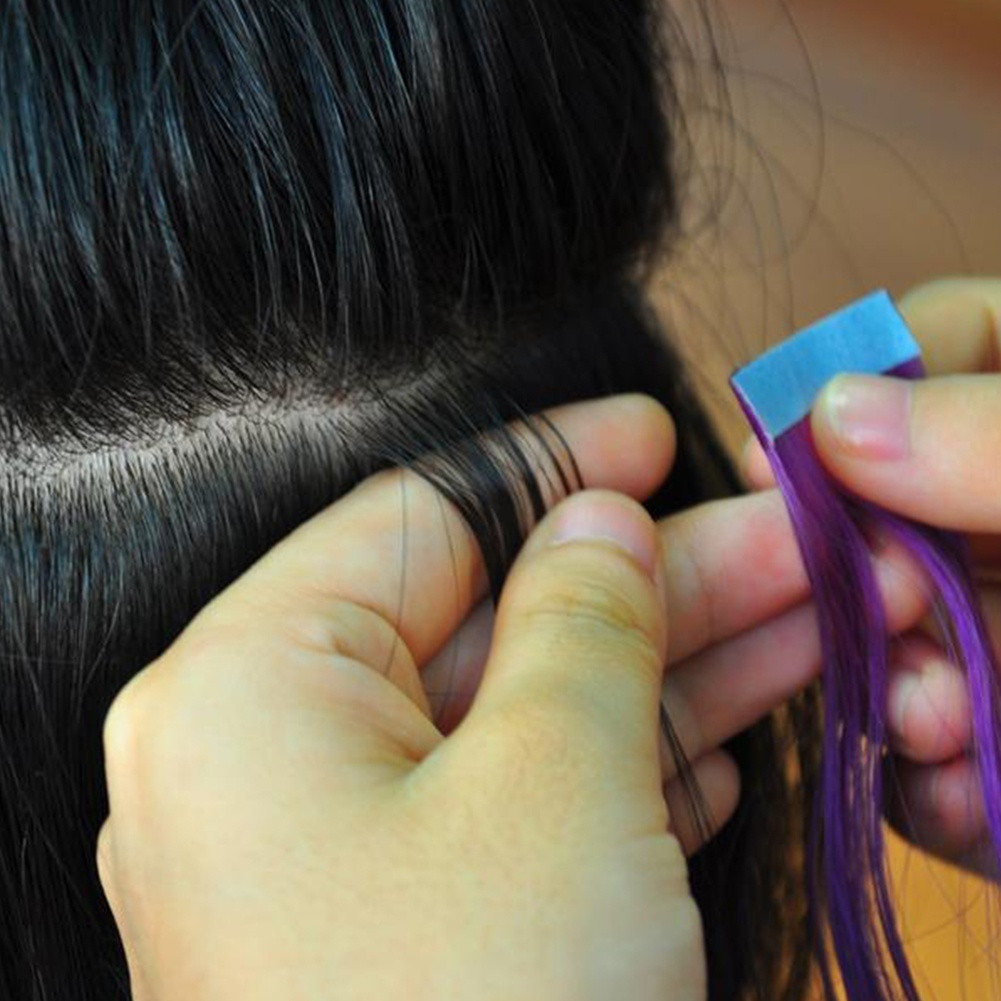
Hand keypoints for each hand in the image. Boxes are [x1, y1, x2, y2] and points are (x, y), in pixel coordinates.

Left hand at [97, 394, 925, 1000]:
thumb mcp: (555, 782)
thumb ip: (581, 619)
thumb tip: (601, 522)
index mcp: (251, 690)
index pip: (420, 519)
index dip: (549, 464)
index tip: (652, 429)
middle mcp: (275, 760)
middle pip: (494, 619)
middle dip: (653, 580)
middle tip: (790, 544)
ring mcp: (342, 850)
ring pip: (526, 713)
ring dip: (668, 672)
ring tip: (805, 623)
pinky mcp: (410, 925)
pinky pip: (524, 804)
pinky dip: (626, 769)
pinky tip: (720, 739)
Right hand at [743, 278, 1000, 878]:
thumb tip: (836, 414)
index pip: (920, 350)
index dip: (845, 387)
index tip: (799, 455)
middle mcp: (992, 522)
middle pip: (864, 508)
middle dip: (848, 566)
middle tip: (876, 608)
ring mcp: (984, 633)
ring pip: (868, 638)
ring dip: (884, 684)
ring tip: (938, 720)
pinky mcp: (987, 748)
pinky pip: (913, 755)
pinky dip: (931, 784)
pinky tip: (976, 797)